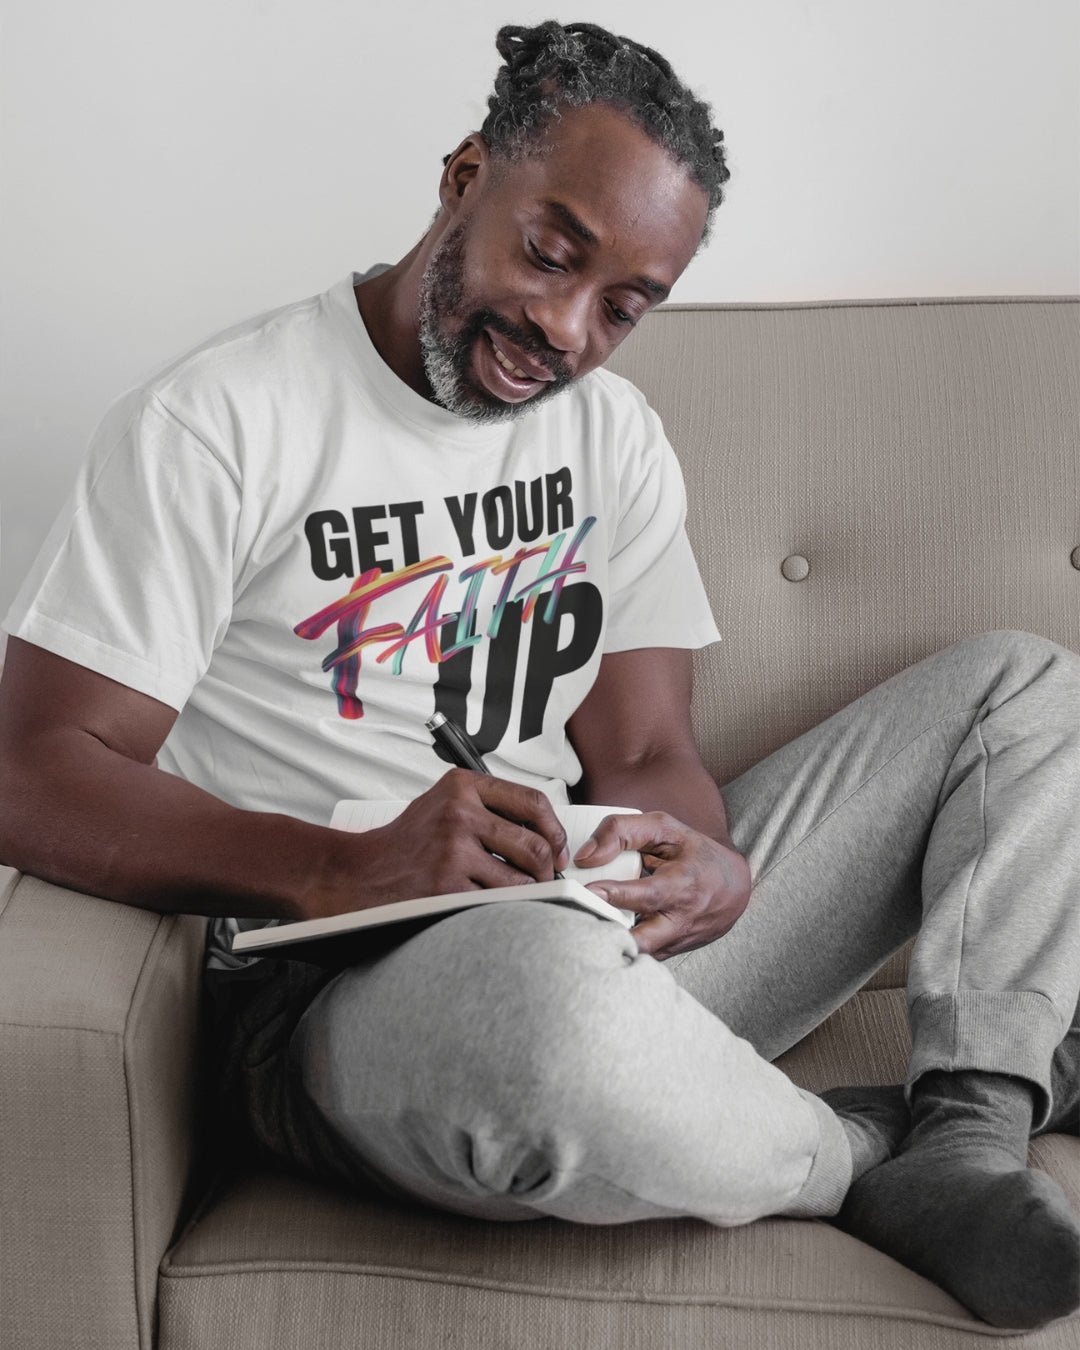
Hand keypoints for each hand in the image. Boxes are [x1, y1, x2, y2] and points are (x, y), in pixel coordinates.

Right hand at [333, 769, 569, 911]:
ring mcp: (452, 850)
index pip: (533, 801)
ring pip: (520, 879)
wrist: (361, 871)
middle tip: (547, 879)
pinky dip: (502, 908)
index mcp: (462, 786)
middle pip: (534, 844)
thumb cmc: (407, 842)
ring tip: (518, 894)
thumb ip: (489, 807)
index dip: (555, 829)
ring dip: (527, 893)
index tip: (559, 847)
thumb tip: (545, 830)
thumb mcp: (445, 804)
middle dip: (548, 869)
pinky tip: (492, 905)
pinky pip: (496, 901)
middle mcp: (459, 812)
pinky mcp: (446, 885)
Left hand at [573, 811, 750, 958]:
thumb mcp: (664, 829)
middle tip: (576, 921)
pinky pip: (638, 958)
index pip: (646, 895)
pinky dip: (617, 948)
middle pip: (641, 941)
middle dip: (608, 934)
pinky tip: (598, 934)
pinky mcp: (669, 953)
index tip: (587, 891)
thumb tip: (585, 856)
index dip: (614, 895)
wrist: (735, 887)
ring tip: (580, 930)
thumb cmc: (696, 854)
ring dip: (608, 944)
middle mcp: (681, 920)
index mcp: (683, 885)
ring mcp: (675, 942)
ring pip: (637, 955)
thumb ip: (622, 832)